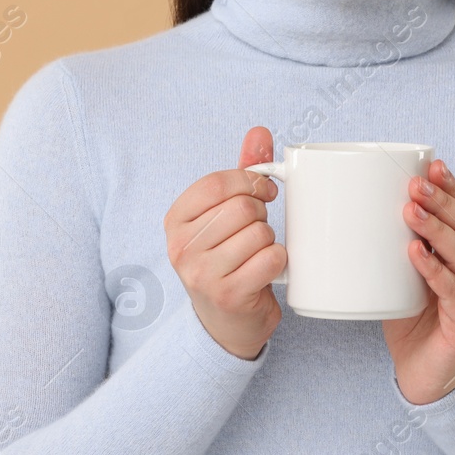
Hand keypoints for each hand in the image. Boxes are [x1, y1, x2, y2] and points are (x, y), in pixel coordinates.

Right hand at [163, 126, 285, 359]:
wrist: (226, 322)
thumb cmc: (226, 258)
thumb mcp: (224, 214)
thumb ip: (240, 171)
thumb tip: (259, 132)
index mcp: (175, 220)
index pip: (219, 182)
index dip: (251, 182)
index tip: (264, 192)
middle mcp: (182, 247)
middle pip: (242, 208)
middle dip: (261, 214)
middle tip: (258, 228)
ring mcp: (202, 274)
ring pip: (259, 233)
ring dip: (269, 240)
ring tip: (257, 253)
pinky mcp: (229, 295)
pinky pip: (271, 259)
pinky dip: (279, 261)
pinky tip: (266, 271)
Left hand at [382, 159, 454, 404]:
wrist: (425, 376)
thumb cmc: (412, 322)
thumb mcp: (400, 277)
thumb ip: (392, 248)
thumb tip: (357, 211)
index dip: (452, 189)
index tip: (434, 164)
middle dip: (442, 202)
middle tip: (415, 184)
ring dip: (437, 230)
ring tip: (412, 212)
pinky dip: (436, 272)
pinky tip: (418, 256)